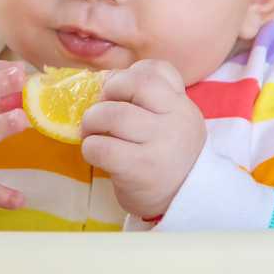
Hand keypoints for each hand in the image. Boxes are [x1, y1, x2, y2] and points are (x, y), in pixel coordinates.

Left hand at [79, 59, 205, 219]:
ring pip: (111, 114)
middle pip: (131, 85)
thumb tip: (104, 78)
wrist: (183, 203)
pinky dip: (90, 148)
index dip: (127, 76)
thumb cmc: (166, 157)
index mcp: (183, 105)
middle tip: (100, 115)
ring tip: (93, 135)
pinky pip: (101, 147)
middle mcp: (177, 121)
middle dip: (105, 96)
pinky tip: (97, 155)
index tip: (117, 95)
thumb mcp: (169, 121)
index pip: (155, 70)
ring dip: (91, 123)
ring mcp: (160, 145)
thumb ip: (145, 96)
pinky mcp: (140, 169)